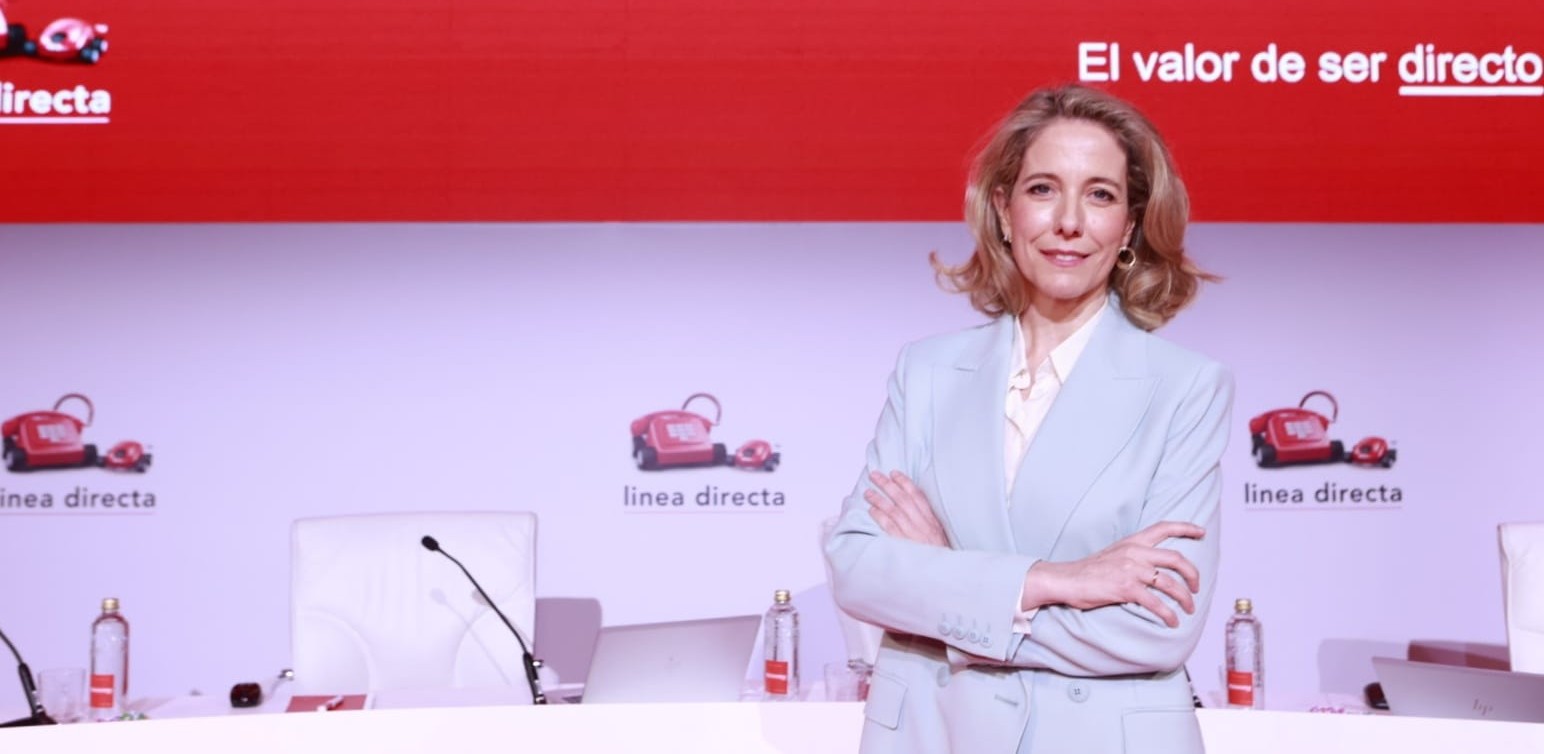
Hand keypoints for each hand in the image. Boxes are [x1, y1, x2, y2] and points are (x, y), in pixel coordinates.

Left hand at [864, 470, 949, 547]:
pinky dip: (880, 517)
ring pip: (894, 511)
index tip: (894, 473)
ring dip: (879, 499)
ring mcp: (913, 535)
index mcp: (932, 521)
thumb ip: (927, 521)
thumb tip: (912, 506)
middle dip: (888, 485)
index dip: (905, 483)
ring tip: (868, 492)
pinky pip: (889, 527)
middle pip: (903, 499)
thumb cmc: (938, 555)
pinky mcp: (903, 545)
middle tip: (875, 475)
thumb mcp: (939, 535)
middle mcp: (923, 525)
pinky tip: (871, 510)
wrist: (940, 574)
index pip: (918, 496)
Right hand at [1024, 521, 1203, 627]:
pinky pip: (1156, 603)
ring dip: (1185, 598)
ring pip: (1171, 583)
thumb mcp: (1113, 554)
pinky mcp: (1126, 589)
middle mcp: (1135, 553)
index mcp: (1133, 542)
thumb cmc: (1088, 570)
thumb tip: (1152, 567)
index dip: (1186, 528)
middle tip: (1196, 587)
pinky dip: (1168, 614)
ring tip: (1188, 608)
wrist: (1065, 579)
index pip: (1164, 527)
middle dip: (1193, 574)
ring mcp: (1131, 571)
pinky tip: (1172, 621)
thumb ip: (1133, 555)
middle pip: (1177, 559)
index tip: (1201, 532)